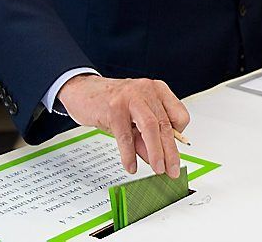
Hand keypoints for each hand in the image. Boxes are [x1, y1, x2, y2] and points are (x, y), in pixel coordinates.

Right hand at [57, 74, 189, 177]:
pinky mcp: (113, 108)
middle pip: (165, 124)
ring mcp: (130, 97)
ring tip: (158, 169)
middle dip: (171, 151)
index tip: (174, 152)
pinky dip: (129, 154)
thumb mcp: (133, 119)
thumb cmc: (110, 103)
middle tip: (172, 170)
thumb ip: (145, 138)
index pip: (179, 114)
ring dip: (156, 152)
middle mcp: (147, 90)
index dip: (178, 136)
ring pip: (150, 127)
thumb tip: (157, 159)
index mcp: (157, 90)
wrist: (82, 90)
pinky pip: (125, 135)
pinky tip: (131, 166)